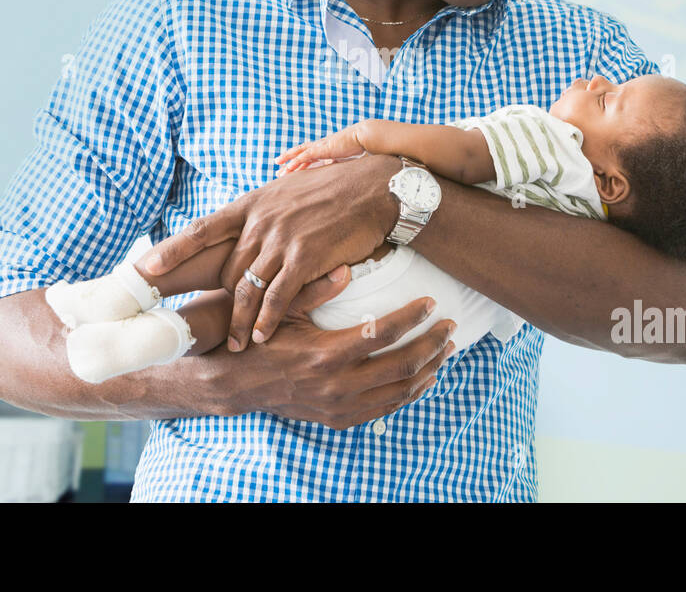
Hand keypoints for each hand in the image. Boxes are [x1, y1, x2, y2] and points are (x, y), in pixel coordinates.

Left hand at [133, 152, 400, 352]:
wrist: (375, 187)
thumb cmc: (337, 186)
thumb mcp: (294, 185)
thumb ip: (272, 202)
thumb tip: (264, 196)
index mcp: (253, 203)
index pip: (202, 228)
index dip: (173, 249)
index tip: (146, 268)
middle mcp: (261, 220)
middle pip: (228, 270)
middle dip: (218, 303)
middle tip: (206, 328)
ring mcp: (281, 239)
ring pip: (249, 289)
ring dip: (241, 321)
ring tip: (237, 344)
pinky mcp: (305, 257)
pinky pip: (278, 297)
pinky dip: (268, 320)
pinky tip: (263, 336)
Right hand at [209, 294, 457, 429]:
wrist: (236, 384)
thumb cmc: (260, 338)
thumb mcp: (284, 310)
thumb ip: (315, 288)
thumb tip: (347, 265)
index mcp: (325, 354)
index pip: (384, 333)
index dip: (413, 316)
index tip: (431, 301)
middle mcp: (336, 385)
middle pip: (402, 366)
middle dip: (432, 345)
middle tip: (449, 325)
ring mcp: (339, 407)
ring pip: (399, 393)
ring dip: (429, 370)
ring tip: (446, 349)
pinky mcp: (339, 419)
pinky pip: (385, 410)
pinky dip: (409, 394)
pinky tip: (424, 378)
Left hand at [274, 121, 376, 175]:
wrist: (362, 136)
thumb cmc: (357, 145)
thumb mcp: (345, 156)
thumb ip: (339, 163)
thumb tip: (337, 171)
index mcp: (324, 147)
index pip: (308, 154)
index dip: (298, 161)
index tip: (290, 167)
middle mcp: (319, 145)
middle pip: (299, 151)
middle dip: (288, 158)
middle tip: (277, 165)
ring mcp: (320, 146)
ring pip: (299, 153)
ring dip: (288, 160)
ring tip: (278, 168)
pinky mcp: (322, 149)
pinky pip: (305, 156)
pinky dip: (296, 162)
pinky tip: (288, 167)